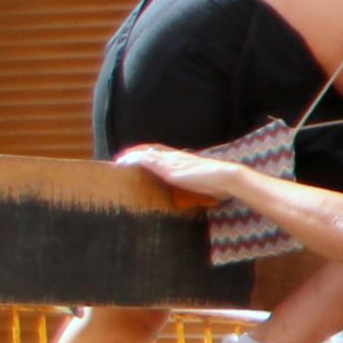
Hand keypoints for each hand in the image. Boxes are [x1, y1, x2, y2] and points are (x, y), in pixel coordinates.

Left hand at [117, 142, 246, 203]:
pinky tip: (122, 163)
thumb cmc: (219, 183)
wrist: (225, 177)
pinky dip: (132, 160)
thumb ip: (199, 185)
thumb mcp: (206, 183)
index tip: (141, 155)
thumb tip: (203, 192)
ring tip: (117, 161)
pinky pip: (144, 160)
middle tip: (123, 157)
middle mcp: (176, 157)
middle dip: (137, 152)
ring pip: (145, 154)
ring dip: (130, 156)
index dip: (151, 152)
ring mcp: (171, 162)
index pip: (164, 152)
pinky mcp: (167, 168)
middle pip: (152, 150)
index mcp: (185, 159)